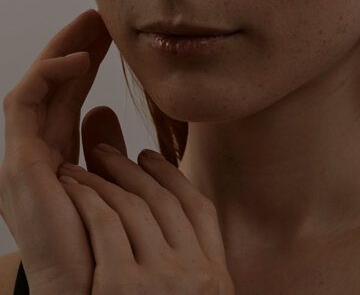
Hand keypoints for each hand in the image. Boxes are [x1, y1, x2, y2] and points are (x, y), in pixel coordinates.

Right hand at [0, 9, 112, 293]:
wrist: (92, 284)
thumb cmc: (108, 238)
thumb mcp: (111, 177)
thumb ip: (104, 145)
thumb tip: (104, 109)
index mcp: (61, 156)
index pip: (71, 97)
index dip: (88, 64)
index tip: (113, 37)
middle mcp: (38, 152)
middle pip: (53, 88)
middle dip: (76, 48)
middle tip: (100, 18)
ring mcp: (24, 156)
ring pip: (37, 88)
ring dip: (62, 52)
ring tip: (91, 23)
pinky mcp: (18, 162)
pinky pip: (22, 105)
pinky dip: (46, 76)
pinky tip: (78, 58)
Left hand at [57, 141, 234, 294]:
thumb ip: (189, 269)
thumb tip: (169, 227)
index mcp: (215, 278)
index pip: (198, 209)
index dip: (173, 177)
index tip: (151, 156)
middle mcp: (196, 274)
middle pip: (164, 201)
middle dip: (134, 169)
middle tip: (109, 149)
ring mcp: (162, 280)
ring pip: (132, 207)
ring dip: (105, 179)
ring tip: (84, 163)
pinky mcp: (121, 287)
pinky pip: (105, 224)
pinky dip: (87, 198)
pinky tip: (72, 185)